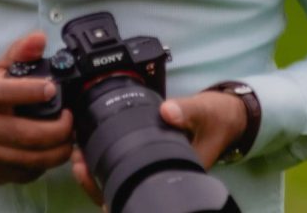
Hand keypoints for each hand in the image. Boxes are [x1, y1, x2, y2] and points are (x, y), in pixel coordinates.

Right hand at [0, 31, 73, 183]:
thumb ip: (20, 52)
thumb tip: (39, 39)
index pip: (6, 93)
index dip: (32, 91)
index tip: (52, 88)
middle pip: (27, 134)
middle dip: (58, 129)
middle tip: (70, 119)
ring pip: (31, 158)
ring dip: (58, 150)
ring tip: (68, 137)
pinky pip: (27, 172)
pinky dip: (45, 163)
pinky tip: (51, 150)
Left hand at [70, 90, 246, 206]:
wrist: (228, 117)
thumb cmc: (217, 119)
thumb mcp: (204, 112)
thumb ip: (187, 111)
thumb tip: (167, 112)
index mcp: (175, 175)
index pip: (139, 195)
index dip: (112, 193)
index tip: (91, 175)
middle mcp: (163, 179)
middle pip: (125, 196)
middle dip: (97, 185)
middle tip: (78, 162)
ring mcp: (156, 171)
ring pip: (123, 185)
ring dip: (99, 176)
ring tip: (79, 156)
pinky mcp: (152, 160)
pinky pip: (127, 170)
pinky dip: (109, 164)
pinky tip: (93, 150)